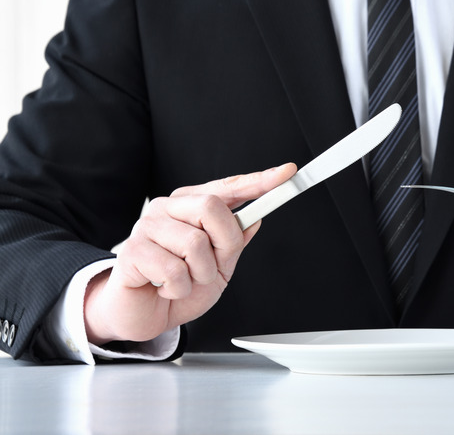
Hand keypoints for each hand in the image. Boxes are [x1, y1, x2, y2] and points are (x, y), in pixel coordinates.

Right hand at [84, 163, 296, 344]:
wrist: (142, 315)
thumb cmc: (178, 286)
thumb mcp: (218, 267)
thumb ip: (234, 243)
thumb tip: (255, 220)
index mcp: (190, 205)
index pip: (229, 188)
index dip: (259, 181)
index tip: (287, 173)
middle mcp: (167, 209)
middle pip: (211, 207)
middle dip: (222, 244)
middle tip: (211, 266)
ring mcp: (147, 227)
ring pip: (195, 244)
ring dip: (200, 274)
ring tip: (184, 281)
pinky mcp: (132, 252)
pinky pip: (174, 270)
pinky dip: (179, 288)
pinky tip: (167, 288)